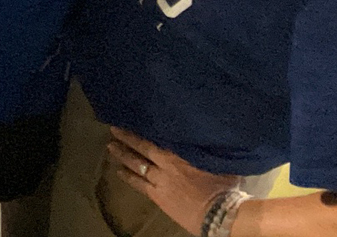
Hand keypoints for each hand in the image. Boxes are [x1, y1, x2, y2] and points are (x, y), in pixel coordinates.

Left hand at [107, 127, 242, 236]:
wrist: (222, 215)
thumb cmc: (225, 187)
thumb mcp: (216, 161)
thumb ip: (203, 150)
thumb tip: (202, 138)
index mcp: (179, 155)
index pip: (155, 138)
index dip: (142, 130)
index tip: (130, 120)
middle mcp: (165, 166)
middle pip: (142, 148)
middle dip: (127, 138)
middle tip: (113, 129)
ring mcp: (160, 182)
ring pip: (136, 165)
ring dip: (123, 155)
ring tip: (111, 147)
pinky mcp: (159, 198)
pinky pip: (138, 185)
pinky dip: (128, 177)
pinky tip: (119, 172)